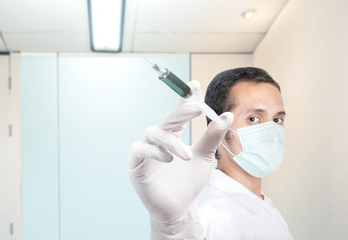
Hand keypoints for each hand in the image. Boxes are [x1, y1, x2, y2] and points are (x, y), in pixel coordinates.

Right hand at [127, 81, 233, 237]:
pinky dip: (153, 151)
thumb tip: (226, 116)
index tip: (195, 85)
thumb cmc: (189, 182)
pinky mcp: (135, 165)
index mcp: (173, 135)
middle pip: (166, 119)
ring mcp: (145, 151)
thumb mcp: (204, 157)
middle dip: (181, 112)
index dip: (184, 100)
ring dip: (171, 141)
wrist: (179, 209)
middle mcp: (158, 139)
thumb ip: (212, 137)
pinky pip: (139, 150)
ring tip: (187, 155)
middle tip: (199, 108)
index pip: (178, 114)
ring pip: (153, 133)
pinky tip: (167, 159)